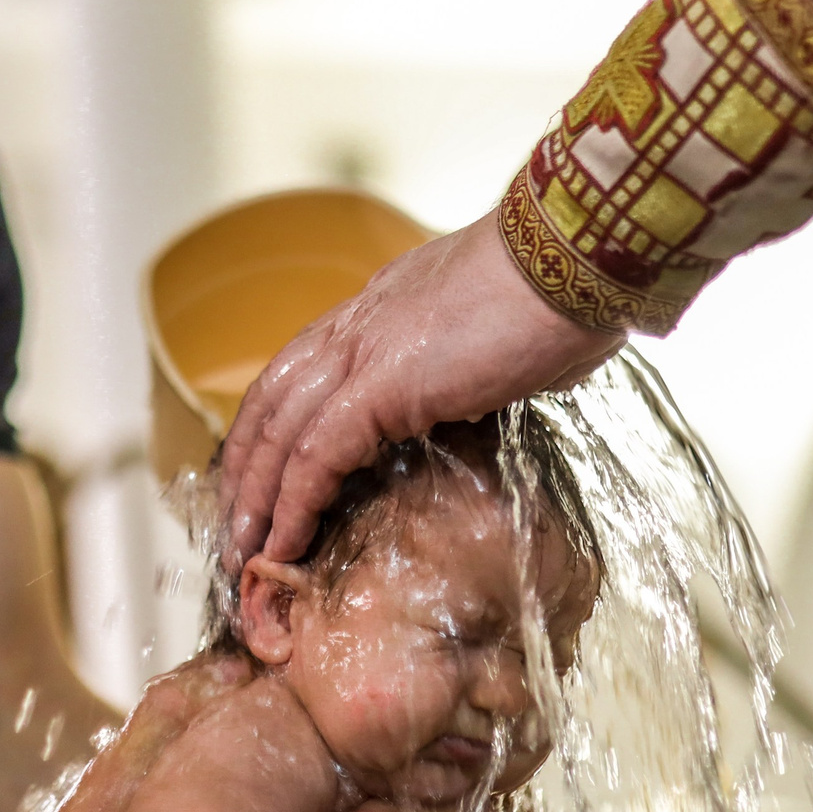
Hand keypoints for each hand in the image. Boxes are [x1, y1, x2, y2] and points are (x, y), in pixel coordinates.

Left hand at [218, 208, 621, 567]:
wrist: (577, 259)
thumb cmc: (563, 293)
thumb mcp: (503, 332)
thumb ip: (486, 360)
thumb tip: (510, 384)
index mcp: (381, 308)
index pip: (301, 369)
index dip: (273, 425)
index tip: (263, 474)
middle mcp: (356, 325)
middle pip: (270, 401)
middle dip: (245, 468)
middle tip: (235, 526)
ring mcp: (362, 352)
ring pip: (279, 433)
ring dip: (256, 498)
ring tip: (245, 552)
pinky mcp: (379, 385)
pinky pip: (316, 457)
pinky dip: (294, 504)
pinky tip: (285, 543)